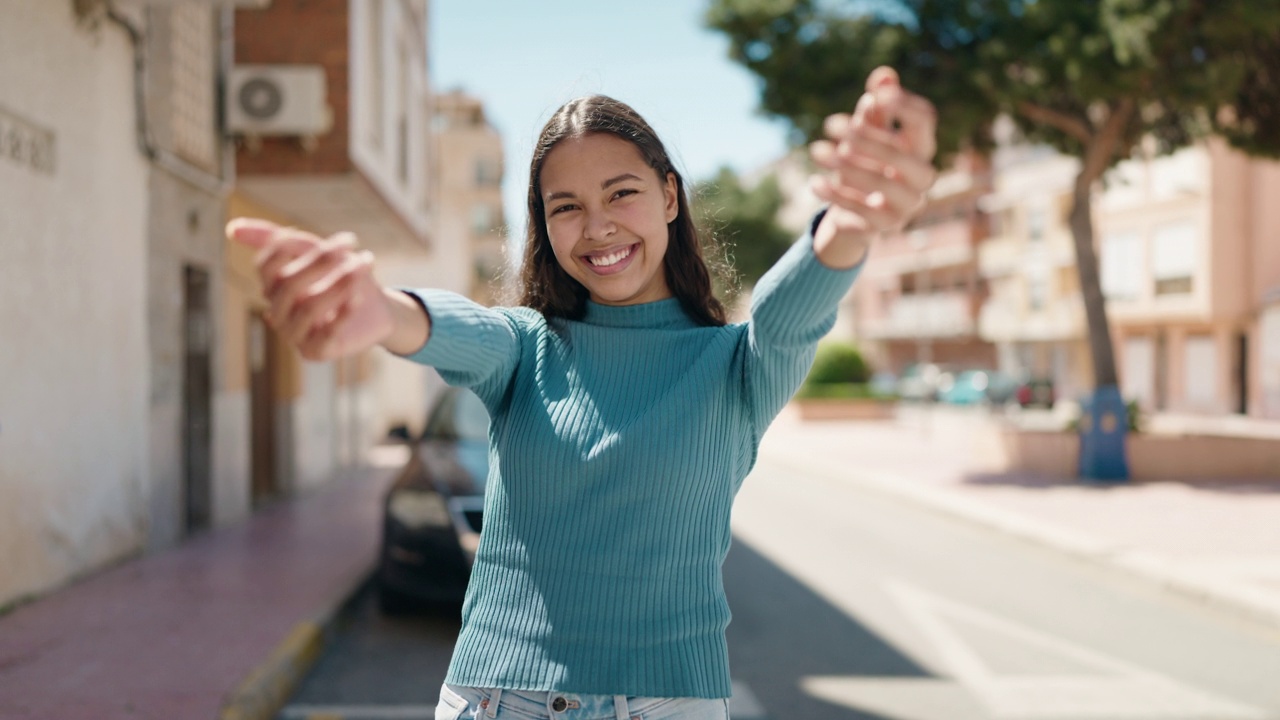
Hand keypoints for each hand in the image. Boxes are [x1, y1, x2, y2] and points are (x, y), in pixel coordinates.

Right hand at [226, 219, 395, 360]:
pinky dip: (344, 313)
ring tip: (364, 266)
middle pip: (288, 284)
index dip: (295, 248)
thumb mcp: (315, 251)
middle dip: (322, 263)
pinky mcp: (315, 352)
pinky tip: (359, 297)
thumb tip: (231, 229)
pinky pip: (326, 334)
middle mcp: (277, 312)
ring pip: (309, 308)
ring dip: (339, 284)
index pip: (266, 265)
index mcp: (272, 286)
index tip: (341, 240)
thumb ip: (280, 238)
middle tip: (352, 251)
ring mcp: (293, 334)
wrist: (377, 309)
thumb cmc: (341, 276)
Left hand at [810, 67, 937, 263]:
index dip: (904, 105)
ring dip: (848, 167)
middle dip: (865, 138)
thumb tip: (884, 75)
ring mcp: (910, 204)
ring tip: (816, 151)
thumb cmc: (863, 161)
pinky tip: (813, 182)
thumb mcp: (866, 133)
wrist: (853, 211)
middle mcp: (922, 176)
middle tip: (830, 125)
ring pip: (884, 185)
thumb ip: (875, 108)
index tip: (876, 94)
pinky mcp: (889, 226)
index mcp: (921, 146)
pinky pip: (865, 213)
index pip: (925, 120)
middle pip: (902, 155)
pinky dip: (838, 197)